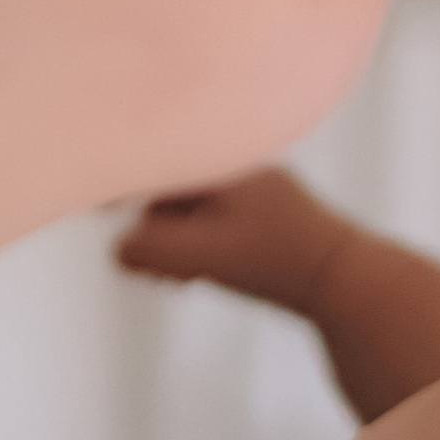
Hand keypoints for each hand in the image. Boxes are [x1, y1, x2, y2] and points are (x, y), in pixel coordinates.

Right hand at [114, 168, 350, 313]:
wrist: (345, 280)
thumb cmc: (276, 260)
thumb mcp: (199, 255)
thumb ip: (147, 250)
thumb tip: (118, 250)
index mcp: (218, 163)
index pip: (154, 160)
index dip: (119, 182)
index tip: (94, 206)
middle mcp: (239, 165)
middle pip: (171, 186)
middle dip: (152, 227)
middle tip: (153, 268)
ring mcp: (258, 189)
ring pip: (194, 208)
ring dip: (177, 242)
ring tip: (182, 279)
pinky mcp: (270, 216)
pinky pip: (217, 222)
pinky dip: (201, 246)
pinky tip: (203, 276)